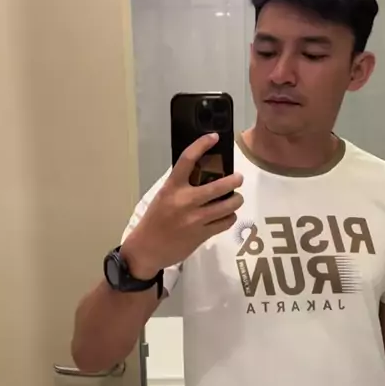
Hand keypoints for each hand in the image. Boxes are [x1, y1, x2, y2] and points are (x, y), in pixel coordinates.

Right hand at [121, 133, 243, 277]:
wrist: (146, 249)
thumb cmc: (155, 220)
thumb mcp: (164, 197)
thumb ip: (181, 186)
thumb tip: (205, 174)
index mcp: (172, 187)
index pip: (188, 159)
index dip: (202, 145)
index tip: (213, 137)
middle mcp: (185, 201)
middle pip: (219, 186)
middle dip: (235, 180)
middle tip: (238, 178)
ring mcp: (195, 219)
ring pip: (228, 206)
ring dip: (236, 200)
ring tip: (236, 199)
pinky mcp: (202, 235)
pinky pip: (225, 222)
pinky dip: (230, 217)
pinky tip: (227, 216)